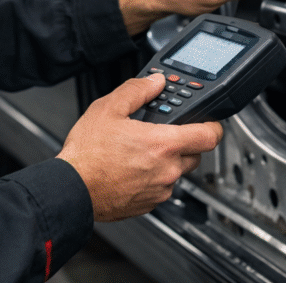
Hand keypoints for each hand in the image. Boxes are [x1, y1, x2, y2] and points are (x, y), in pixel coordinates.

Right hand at [57, 74, 222, 221]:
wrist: (71, 189)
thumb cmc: (87, 154)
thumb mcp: (109, 108)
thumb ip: (137, 90)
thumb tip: (154, 82)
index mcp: (164, 144)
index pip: (210, 136)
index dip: (213, 125)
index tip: (209, 121)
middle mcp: (168, 170)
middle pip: (196, 154)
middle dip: (185, 142)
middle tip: (164, 133)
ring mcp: (159, 190)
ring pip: (177, 172)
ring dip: (167, 161)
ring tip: (140, 152)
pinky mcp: (148, 205)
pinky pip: (161, 188)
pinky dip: (153, 178)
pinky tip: (132, 169)